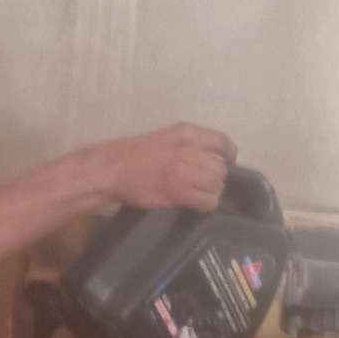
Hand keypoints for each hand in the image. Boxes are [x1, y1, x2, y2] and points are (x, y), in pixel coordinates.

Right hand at [104, 122, 236, 211]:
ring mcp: (185, 171)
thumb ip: (188, 145)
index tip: (224, 164)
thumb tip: (210, 159)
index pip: (224, 144)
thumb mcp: (165, 137)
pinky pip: (208, 201)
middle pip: (221, 168)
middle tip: (204, 183)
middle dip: (216, 178)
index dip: (228, 157)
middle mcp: (189, 149)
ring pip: (217, 185)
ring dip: (211, 192)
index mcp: (187, 132)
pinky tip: (194, 203)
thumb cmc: (132, 154)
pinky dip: (205, 204)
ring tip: (198, 194)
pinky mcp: (179, 192)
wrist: (110, 170)